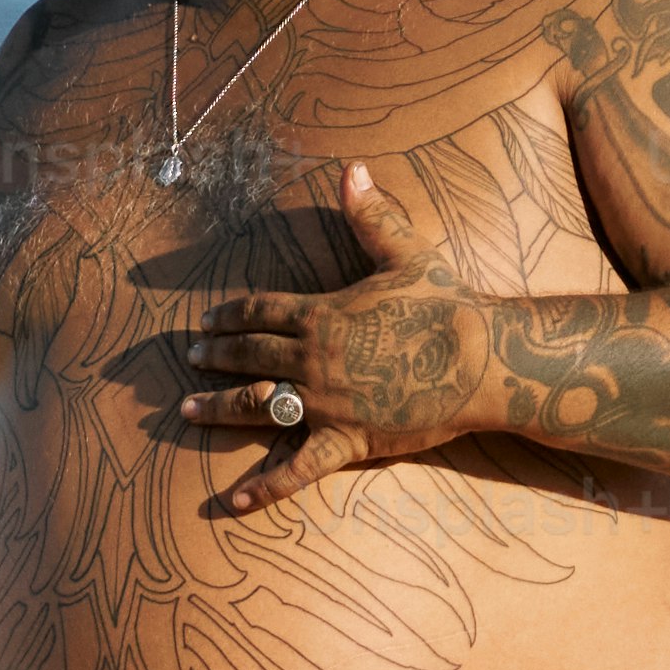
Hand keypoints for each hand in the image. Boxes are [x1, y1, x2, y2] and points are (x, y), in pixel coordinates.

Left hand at [179, 161, 489, 514]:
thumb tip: (352, 168)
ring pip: (257, 405)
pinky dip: (263, 488)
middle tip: (190, 359)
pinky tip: (231, 502)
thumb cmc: (447, 304)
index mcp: (322, 313)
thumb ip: (371, 214)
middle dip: (214, 356)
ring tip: (187, 411)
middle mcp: (314, 359)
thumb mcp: (406, 252)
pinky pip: (297, 469)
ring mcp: (326, 403)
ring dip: (218, 408)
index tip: (207, 319)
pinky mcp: (347, 441)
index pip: (260, 311)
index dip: (230, 314)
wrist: (483, 359)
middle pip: (249, 357)